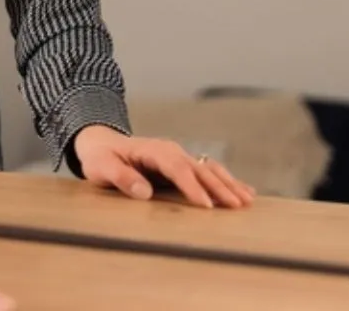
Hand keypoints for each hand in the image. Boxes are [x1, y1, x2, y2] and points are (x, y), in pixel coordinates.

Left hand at [71, 125, 255, 208]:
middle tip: (237, 205)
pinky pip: (210, 172)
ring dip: (229, 184)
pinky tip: (247, 191)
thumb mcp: (102, 167)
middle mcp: (171, 151)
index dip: (192, 186)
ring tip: (247, 201)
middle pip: (199, 169)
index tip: (206, 205)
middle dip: (219, 187)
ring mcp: (180, 157)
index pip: (177, 168)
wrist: (101, 144)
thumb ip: (121, 178)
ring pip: (210, 170)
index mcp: (153, 151)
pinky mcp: (184, 165)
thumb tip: (145, 191)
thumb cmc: (101, 158)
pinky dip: (228, 181)